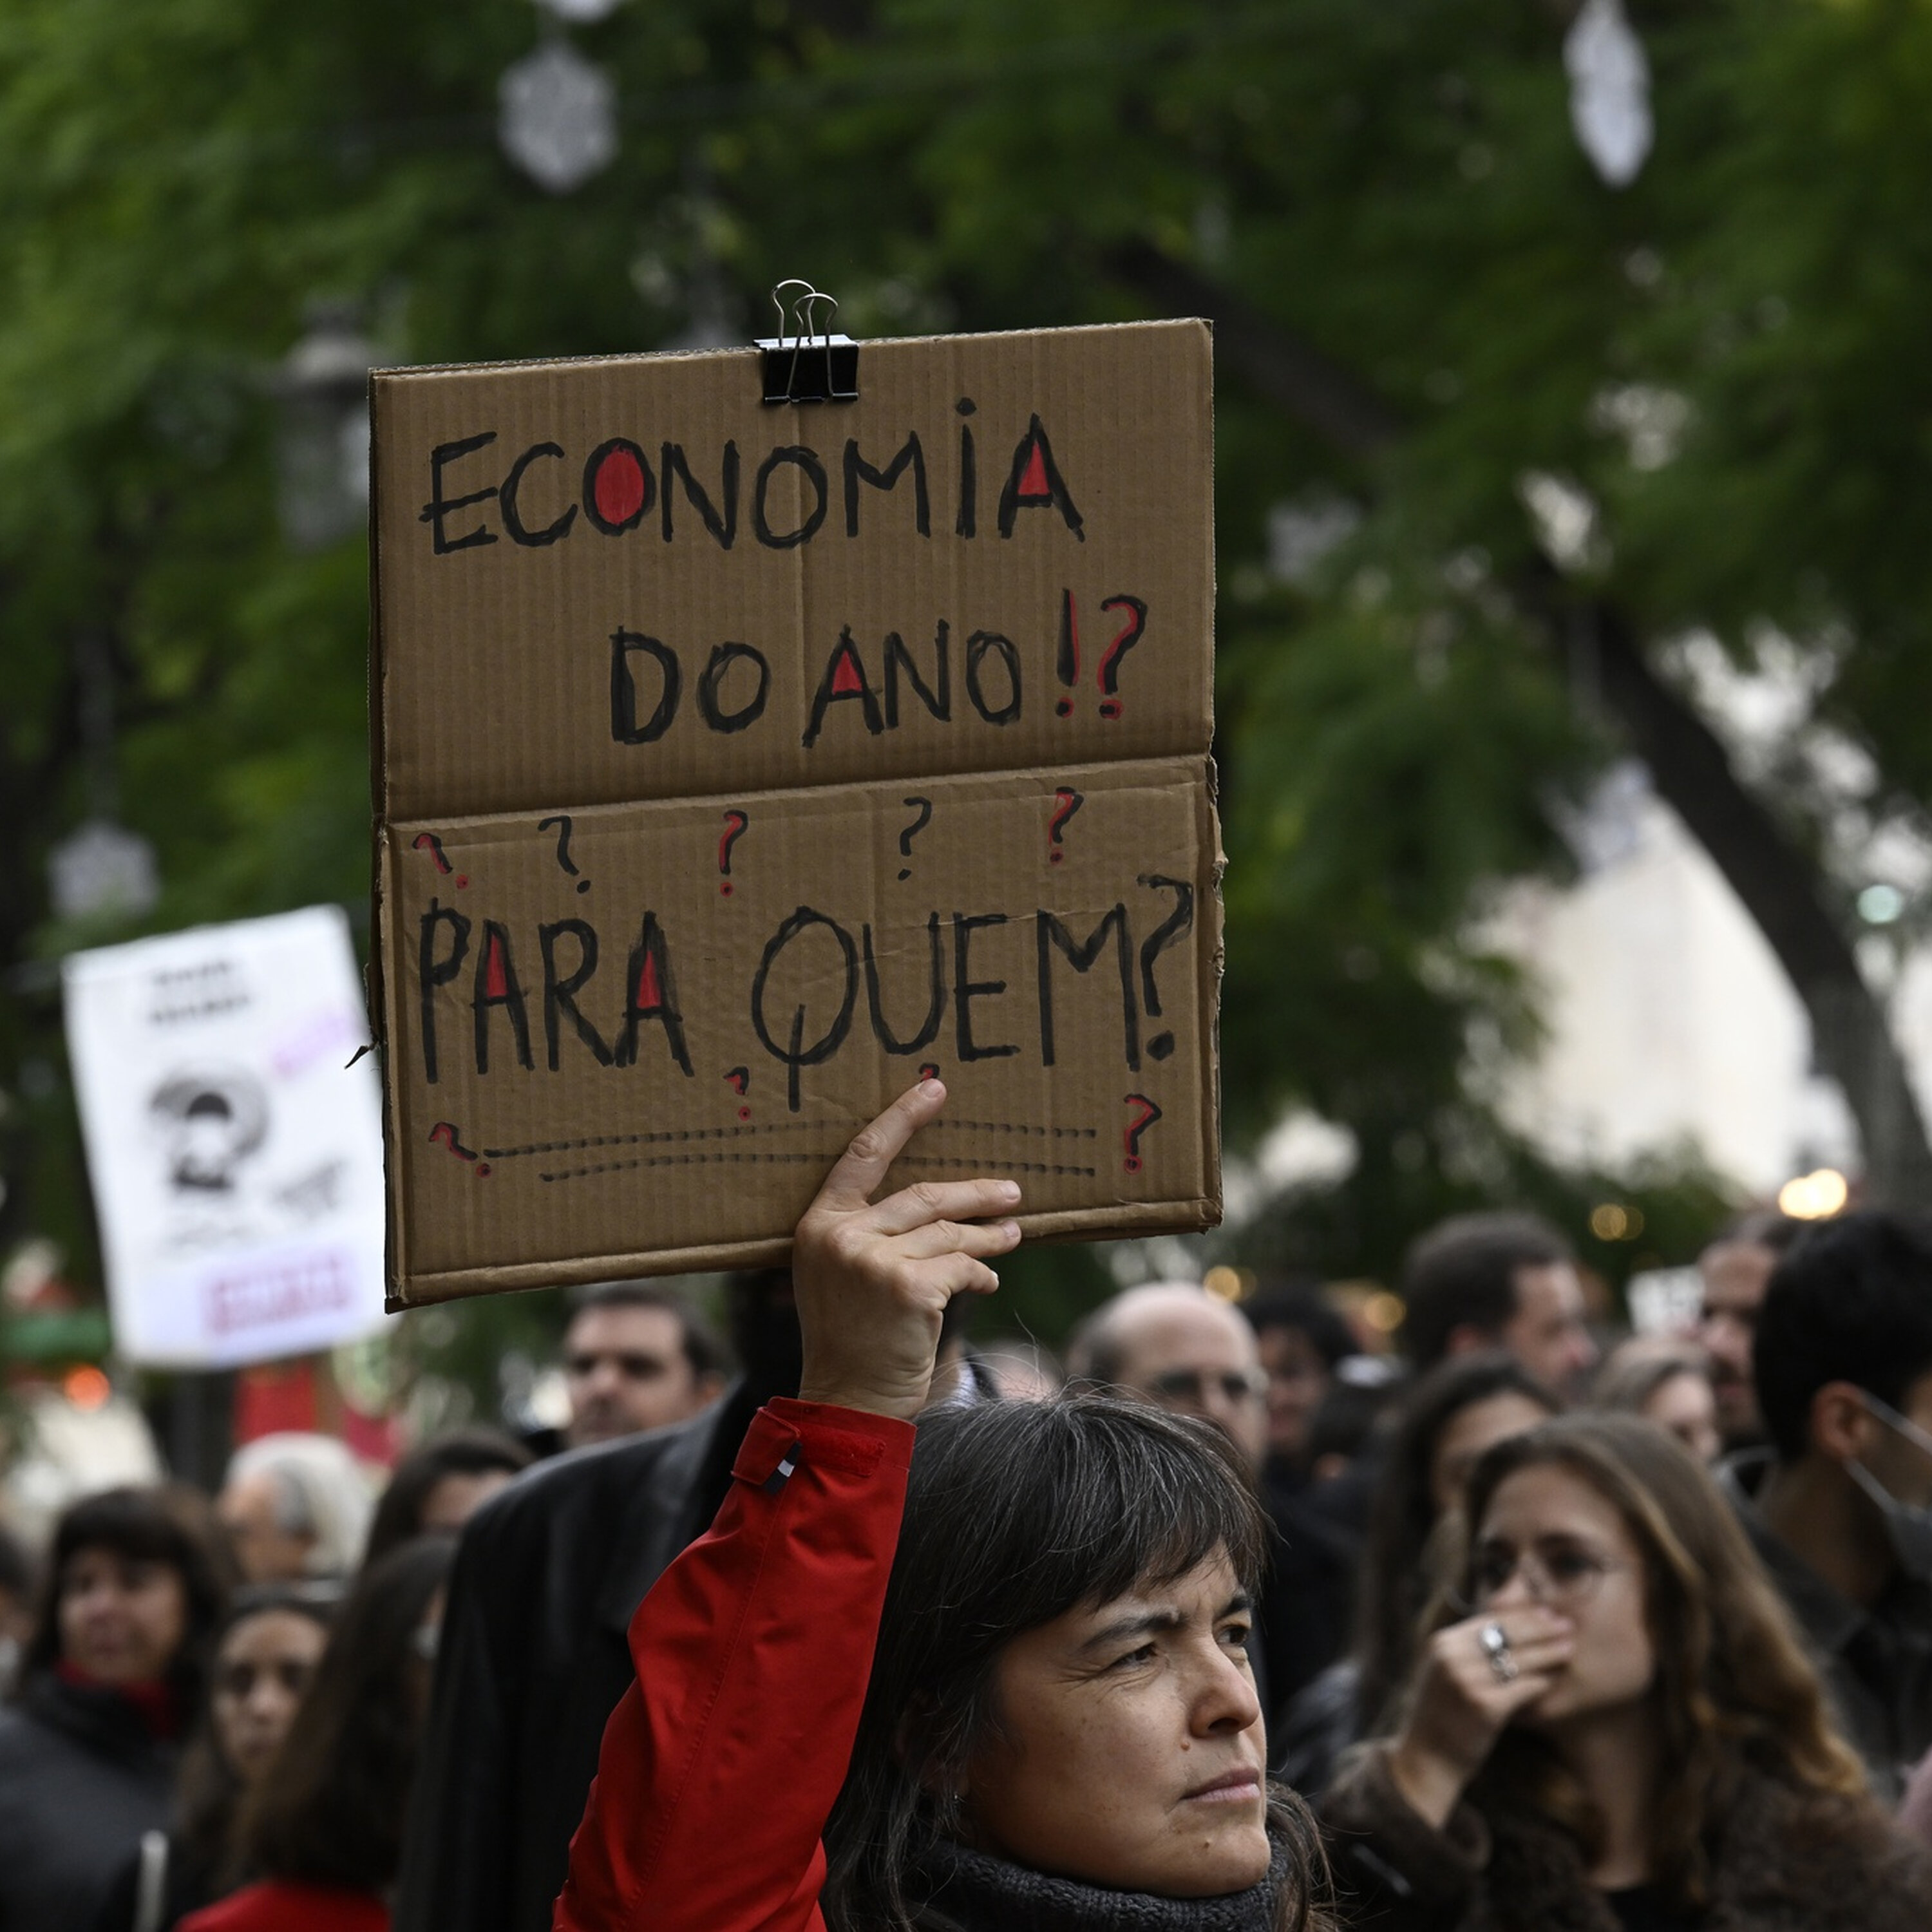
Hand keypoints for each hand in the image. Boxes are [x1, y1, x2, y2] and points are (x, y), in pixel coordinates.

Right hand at [792, 1079, 1021, 1421]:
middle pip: (924, 1195)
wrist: (846, 1400)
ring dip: (988, 1236)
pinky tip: (987, 1282)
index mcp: (819, 1223)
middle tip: (1012, 1193)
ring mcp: (874, 1259)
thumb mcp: (841, 1277)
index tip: (934, 1088)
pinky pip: (962, 1267)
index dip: (901, 1117)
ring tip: (1013, 1235)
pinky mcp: (909, 1286)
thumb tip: (939, 1204)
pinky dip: (981, 1274)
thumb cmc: (850, 1339)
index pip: (863, 1155)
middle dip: (976, 1194)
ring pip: (949, 1233)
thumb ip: (872, 1236)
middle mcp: (842, 1234)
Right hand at [1385, 1608, 1574, 1827]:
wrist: (1427, 1758)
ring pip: (1518, 1660)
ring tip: (1569, 1648)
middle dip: (1540, 1628)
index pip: (1490, 1620)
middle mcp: (1453, 1657)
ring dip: (1548, 1653)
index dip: (1522, 1616)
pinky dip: (1542, 1682)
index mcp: (1442, 1643)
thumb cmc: (1442, 1714)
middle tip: (1568, 1626)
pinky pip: (1523, 1688)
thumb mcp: (1445, 1672)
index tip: (1547, 1614)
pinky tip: (1556, 1680)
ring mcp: (1467, 1681)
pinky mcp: (1485, 1706)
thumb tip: (1509, 1627)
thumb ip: (1468, 1650)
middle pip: (1506, 1635)